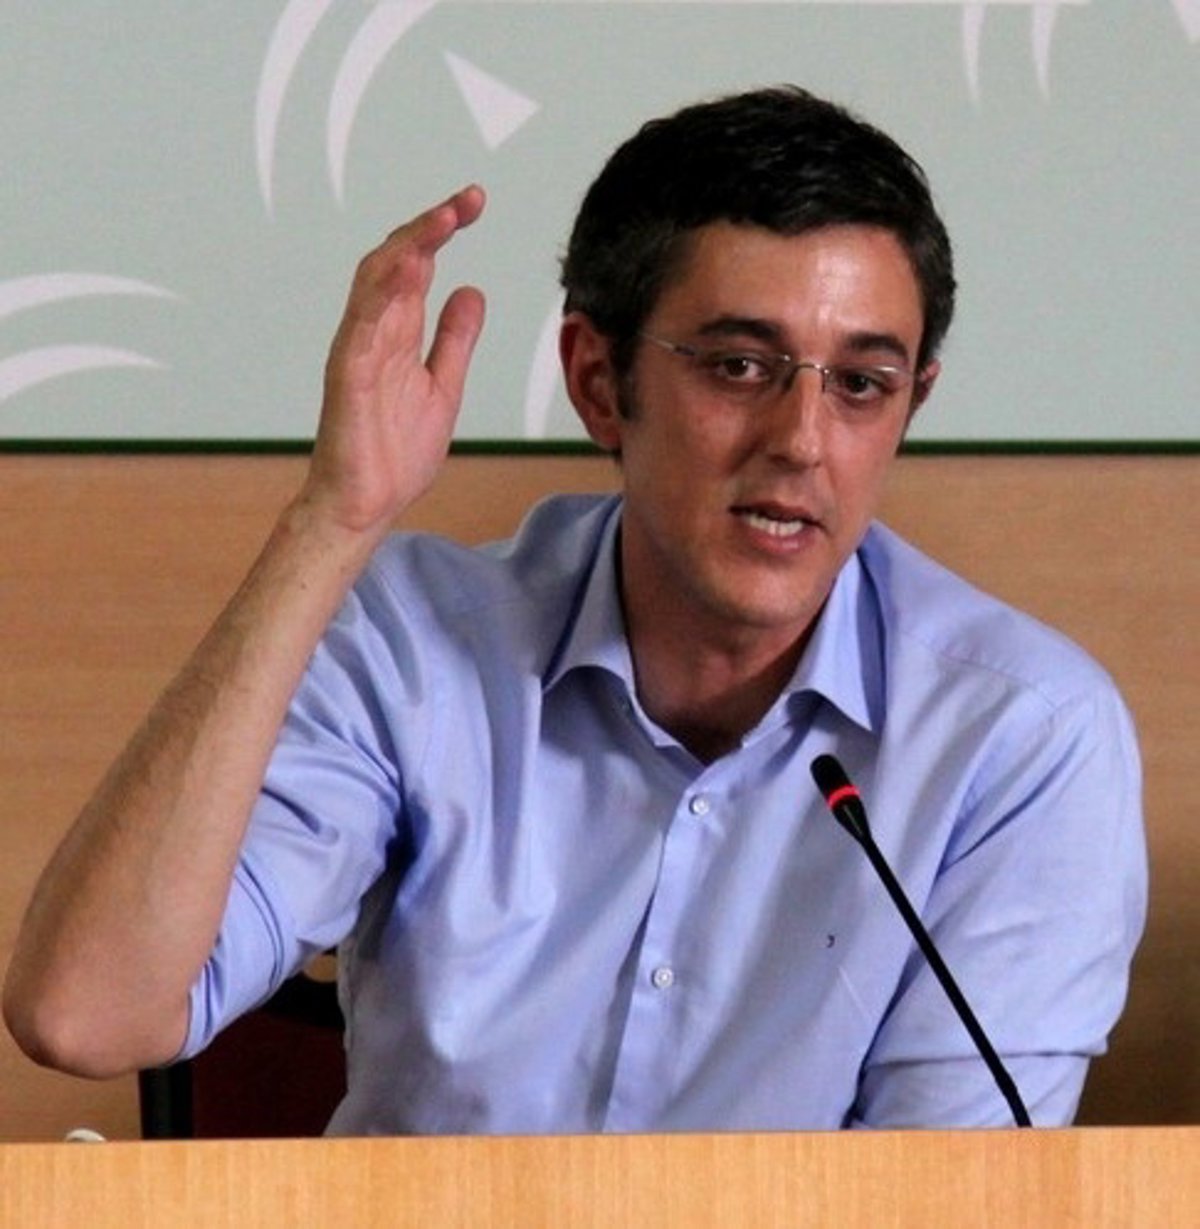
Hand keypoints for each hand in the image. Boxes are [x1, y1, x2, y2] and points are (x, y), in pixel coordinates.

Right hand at [301, 185, 486, 537]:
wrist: (366, 504)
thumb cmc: (394, 453)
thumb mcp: (444, 387)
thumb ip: (454, 340)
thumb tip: (471, 292)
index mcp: (397, 333)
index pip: (417, 267)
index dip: (441, 232)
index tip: (473, 203)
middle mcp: (374, 331)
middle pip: (396, 260)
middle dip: (430, 225)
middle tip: (468, 199)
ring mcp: (358, 350)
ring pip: (375, 281)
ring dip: (409, 246)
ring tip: (444, 219)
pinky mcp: (348, 375)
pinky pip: (361, 324)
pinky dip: (381, 293)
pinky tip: (407, 267)